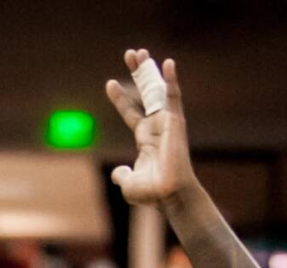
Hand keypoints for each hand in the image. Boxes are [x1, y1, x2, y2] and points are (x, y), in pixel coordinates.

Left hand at [104, 50, 193, 207]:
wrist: (168, 196)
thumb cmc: (151, 194)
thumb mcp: (128, 184)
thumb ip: (121, 175)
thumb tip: (117, 173)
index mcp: (146, 139)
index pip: (131, 113)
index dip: (120, 98)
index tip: (110, 83)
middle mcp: (157, 127)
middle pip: (145, 93)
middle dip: (138, 73)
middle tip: (131, 54)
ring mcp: (167, 123)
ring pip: (157, 90)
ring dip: (149, 70)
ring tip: (139, 53)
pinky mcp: (176, 123)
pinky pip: (174, 97)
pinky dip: (172, 80)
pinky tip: (168, 63)